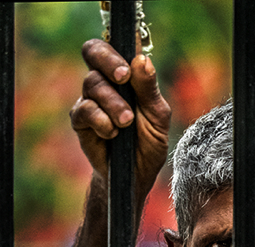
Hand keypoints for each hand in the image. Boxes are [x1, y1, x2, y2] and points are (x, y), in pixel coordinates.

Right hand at [70, 39, 170, 195]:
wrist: (136, 176)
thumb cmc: (149, 144)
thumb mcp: (157, 117)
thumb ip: (149, 90)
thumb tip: (141, 60)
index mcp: (126, 76)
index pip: (114, 46)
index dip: (117, 46)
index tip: (128, 65)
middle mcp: (105, 82)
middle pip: (93, 51)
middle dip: (108, 60)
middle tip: (123, 77)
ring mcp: (90, 100)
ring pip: (92, 83)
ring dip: (112, 103)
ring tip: (126, 122)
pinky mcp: (80, 120)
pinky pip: (83, 110)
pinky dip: (100, 120)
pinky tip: (112, 133)